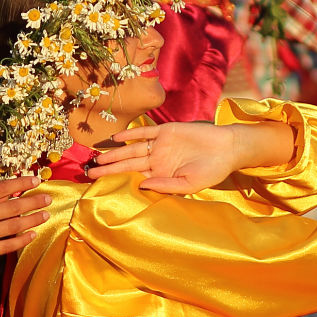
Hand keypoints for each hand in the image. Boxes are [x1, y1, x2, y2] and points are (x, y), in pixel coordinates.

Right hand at [0, 176, 49, 272]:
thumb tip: (6, 191)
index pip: (2, 188)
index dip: (22, 183)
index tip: (37, 180)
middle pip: (13, 206)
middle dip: (34, 201)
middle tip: (48, 198)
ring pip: (14, 226)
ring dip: (33, 219)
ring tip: (45, 214)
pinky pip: (7, 245)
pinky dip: (22, 239)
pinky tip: (33, 234)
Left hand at [87, 121, 294, 193]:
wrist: (228, 148)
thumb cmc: (212, 171)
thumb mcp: (189, 184)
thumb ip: (166, 186)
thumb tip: (141, 186)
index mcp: (161, 174)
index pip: (133, 177)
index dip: (115, 180)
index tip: (97, 184)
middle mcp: (156, 159)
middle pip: (127, 164)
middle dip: (107, 168)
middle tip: (88, 173)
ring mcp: (160, 144)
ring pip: (131, 149)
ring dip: (114, 153)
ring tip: (96, 158)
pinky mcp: (166, 130)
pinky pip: (144, 132)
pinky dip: (130, 134)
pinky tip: (115, 138)